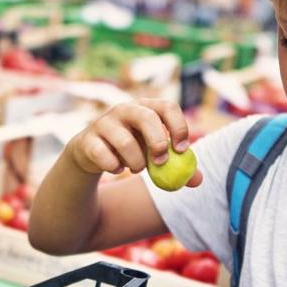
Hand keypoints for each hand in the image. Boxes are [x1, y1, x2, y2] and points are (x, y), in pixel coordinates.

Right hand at [68, 100, 202, 185]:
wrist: (95, 156)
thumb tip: (198, 180)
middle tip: (161, 163)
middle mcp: (125, 109)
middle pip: (146, 117)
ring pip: (125, 141)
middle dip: (157, 142)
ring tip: (136, 167)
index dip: (178, 127)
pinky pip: (104, 156)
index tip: (182, 150)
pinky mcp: (88, 140)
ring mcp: (104, 122)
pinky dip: (114, 167)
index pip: (167, 106)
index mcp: (146, 107)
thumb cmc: (134, 151)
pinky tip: (117, 167)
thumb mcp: (156, 157)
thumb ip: (178, 167)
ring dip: (136, 162)